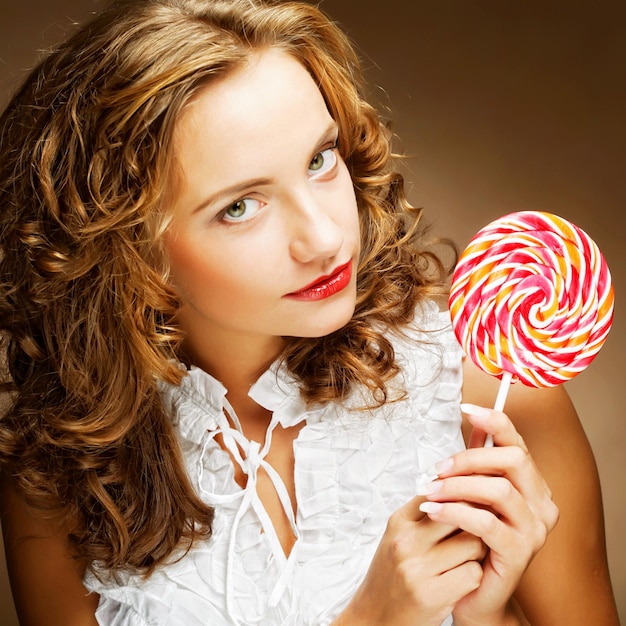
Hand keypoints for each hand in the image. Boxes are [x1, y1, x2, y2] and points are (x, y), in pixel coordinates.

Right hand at [334, 496, 485, 625]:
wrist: (375, 617)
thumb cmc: (393, 574)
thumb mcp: (398, 536)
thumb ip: (423, 513)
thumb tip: (458, 486)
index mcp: (399, 522)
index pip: (440, 492)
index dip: (461, 497)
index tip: (472, 504)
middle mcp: (405, 542)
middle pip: (462, 514)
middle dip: (475, 522)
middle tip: (479, 531)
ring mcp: (417, 568)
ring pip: (474, 544)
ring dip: (477, 552)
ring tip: (467, 558)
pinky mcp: (432, 595)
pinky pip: (473, 574)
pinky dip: (474, 577)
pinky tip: (462, 580)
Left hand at [419, 404, 558, 625]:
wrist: (475, 593)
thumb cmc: (472, 540)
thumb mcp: (473, 495)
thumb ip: (477, 462)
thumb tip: (473, 422)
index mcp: (532, 485)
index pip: (518, 443)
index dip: (494, 421)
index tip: (467, 409)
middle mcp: (541, 504)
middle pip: (513, 459)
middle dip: (469, 457)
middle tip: (437, 468)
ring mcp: (534, 530)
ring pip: (499, 489)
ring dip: (457, 485)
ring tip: (429, 490)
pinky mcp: (519, 553)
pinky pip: (486, 522)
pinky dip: (455, 511)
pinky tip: (432, 510)